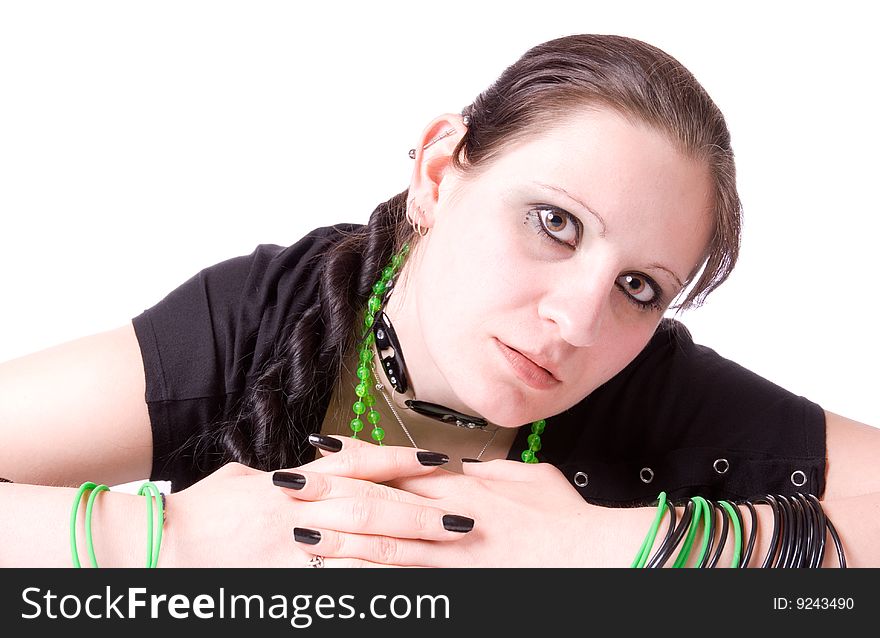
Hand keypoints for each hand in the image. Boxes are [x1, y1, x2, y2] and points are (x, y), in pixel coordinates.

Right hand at [161, 440, 469, 566]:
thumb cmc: (204, 509)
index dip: (403, 460)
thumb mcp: (248, 479)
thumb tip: (318, 467)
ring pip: (364, 550)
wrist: (163, 546)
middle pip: (374, 507)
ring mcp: (294, 549)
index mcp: (295, 480)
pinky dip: (371, 587)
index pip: (360, 463)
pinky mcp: (286, 582)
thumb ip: (291, 476)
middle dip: (422, 513)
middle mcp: (301, 510)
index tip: (441, 459)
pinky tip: (401, 590)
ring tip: (447, 556)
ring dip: (409, 552)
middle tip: (465, 518)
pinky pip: (337, 586)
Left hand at [281, 436, 598, 566]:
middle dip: (330, 493)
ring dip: (338, 540)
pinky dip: (369, 585)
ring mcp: (451, 561)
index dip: (357, 455)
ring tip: (299, 534)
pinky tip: (338, 584)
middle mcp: (450, 520)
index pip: (399, 465)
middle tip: (288, 485)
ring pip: (381, 549)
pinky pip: (404, 590)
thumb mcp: (529, 479)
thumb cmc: (565, 518)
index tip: (321, 446)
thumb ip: (489, 472)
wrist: (592, 559)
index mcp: (464, 487)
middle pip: (378, 502)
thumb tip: (463, 467)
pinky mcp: (456, 591)